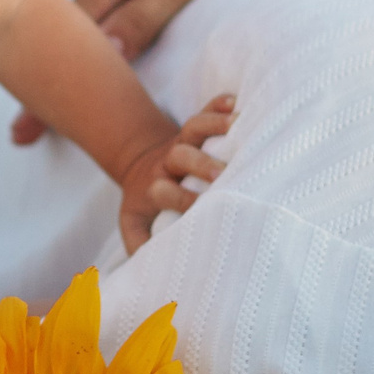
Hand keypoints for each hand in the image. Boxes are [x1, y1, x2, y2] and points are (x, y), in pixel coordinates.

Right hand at [11, 0, 260, 144]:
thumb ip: (142, 18)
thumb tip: (104, 57)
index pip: (67, 40)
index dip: (48, 85)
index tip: (28, 126)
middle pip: (67, 37)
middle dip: (45, 82)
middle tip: (22, 135)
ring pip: (82, 29)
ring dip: (67, 66)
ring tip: (41, 112)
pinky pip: (100, 16)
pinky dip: (88, 45)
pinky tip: (79, 67)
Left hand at [113, 94, 234, 255]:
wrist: (139, 165)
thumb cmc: (145, 205)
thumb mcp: (134, 225)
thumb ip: (139, 245)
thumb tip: (151, 273)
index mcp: (155, 186)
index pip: (164, 190)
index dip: (179, 198)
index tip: (199, 209)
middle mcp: (170, 161)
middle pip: (180, 154)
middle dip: (200, 162)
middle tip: (222, 172)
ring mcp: (183, 141)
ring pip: (194, 126)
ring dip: (214, 123)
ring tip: (238, 122)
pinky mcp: (195, 127)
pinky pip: (206, 108)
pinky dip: (219, 103)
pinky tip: (238, 101)